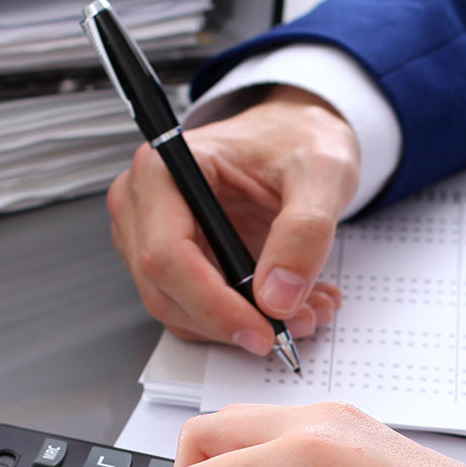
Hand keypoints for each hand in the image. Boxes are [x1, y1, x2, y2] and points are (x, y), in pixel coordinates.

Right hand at [107, 86, 356, 355]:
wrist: (296, 137)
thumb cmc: (297, 139)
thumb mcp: (321, 173)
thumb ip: (304, 231)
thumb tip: (277, 297)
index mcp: (164, 169)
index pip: (166, 255)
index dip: (213, 304)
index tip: (263, 329)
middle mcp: (144, 204)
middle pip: (165, 292)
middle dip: (233, 321)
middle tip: (297, 323)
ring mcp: (152, 236)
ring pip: (180, 311)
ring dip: (243, 325)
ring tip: (307, 307)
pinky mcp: (174, 262)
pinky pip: (198, 310)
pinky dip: (243, 320)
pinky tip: (291, 303)